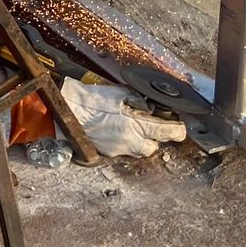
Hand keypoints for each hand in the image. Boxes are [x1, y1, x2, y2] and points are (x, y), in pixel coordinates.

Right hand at [59, 76, 189, 159]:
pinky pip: (123, 150)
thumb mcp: (119, 93)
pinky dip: (124, 141)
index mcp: (135, 125)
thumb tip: (150, 107)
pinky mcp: (107, 153)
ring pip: (138, 150)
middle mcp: (129, 141)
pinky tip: (117, 129)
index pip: (168, 133)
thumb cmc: (89, 100)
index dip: (177, 129)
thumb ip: (138, 101)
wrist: (65, 111)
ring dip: (140, 139)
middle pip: (154, 147)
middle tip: (151, 123)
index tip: (179, 126)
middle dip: (155, 136)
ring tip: (131, 125)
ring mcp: (118, 149)